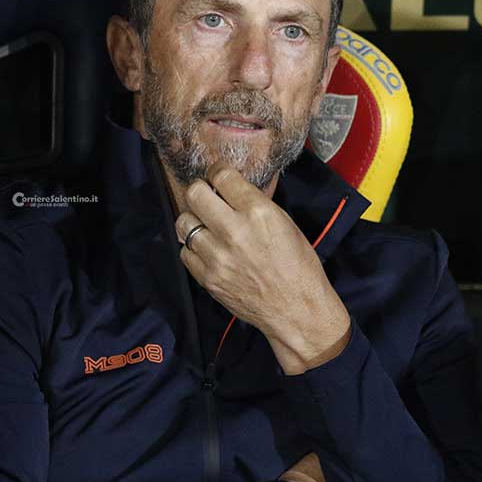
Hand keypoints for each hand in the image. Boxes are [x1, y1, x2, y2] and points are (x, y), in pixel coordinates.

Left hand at [175, 162, 350, 373]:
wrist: (296, 309)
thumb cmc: (298, 265)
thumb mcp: (284, 223)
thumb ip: (254, 204)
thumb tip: (229, 190)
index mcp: (258, 212)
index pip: (221, 176)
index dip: (217, 172)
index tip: (217, 177)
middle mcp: (234, 231)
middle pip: (194, 194)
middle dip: (199, 191)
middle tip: (206, 197)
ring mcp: (217, 256)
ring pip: (183, 223)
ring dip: (194, 221)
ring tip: (206, 226)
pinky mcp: (208, 278)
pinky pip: (185, 252)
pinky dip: (194, 249)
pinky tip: (209, 250)